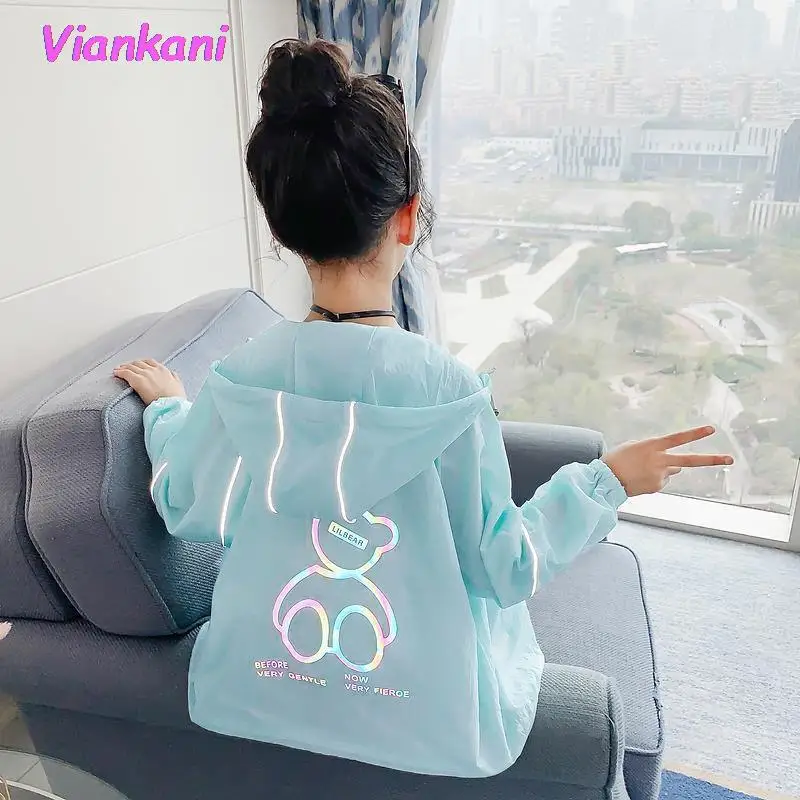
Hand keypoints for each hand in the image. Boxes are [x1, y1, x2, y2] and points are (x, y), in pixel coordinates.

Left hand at [113, 359, 185, 405]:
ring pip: (131, 367)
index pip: (149, 362)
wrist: (171, 406)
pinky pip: (125, 373)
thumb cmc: (175, 400)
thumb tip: (171, 374)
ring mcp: (145, 374)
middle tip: (125, 368)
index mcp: (163, 370)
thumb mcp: (178, 385)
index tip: (138, 366)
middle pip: (138, 363)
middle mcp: (153, 370)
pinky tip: (115, 373)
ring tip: (118, 370)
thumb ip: (174, 377)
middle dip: (131, 365)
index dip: (141, 364)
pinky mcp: (137, 381)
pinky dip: (119, 372)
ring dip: (124, 367)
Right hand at [603, 426, 733, 497]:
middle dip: (711, 459)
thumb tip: (676, 467)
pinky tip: (640, 479)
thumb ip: (656, 451)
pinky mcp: (657, 487)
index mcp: (652, 447)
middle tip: (731, 459)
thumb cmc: (617, 460)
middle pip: (690, 460)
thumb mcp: (634, 447)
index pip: (678, 438)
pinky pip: (661, 481)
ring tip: (640, 470)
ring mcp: (660, 475)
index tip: (711, 429)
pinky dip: (653, 479)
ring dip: (662, 469)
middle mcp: (659, 461)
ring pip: (671, 470)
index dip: (695, 433)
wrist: (605, 480)